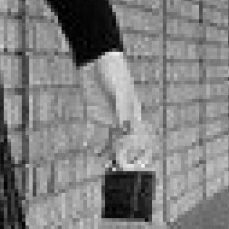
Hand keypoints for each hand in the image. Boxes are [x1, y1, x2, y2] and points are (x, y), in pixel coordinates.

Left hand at [80, 49, 156, 170]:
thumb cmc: (112, 71)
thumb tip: (127, 128)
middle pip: (125, 140)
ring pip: (112, 139)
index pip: (137, 135)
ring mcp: (110, 115)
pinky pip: (98, 131)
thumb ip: (122, 108)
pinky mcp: (97, 113)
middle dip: (124, 155)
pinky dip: (95, 140)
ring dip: (109, 151)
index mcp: (133, 110)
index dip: (137, 150)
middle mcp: (123, 116)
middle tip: (117, 169)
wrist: (96, 59)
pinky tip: (91, 149)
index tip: (133, 163)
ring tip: (104, 162)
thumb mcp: (118, 90)